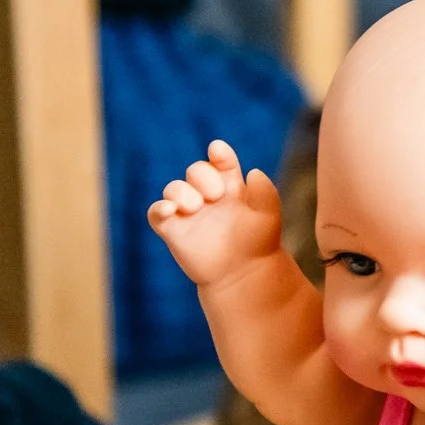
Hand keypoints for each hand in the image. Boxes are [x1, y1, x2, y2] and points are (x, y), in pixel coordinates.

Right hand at [148, 140, 284, 287]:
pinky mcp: (172, 229)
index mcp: (230, 185)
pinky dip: (159, 208)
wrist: (244, 273)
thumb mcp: (268, 216)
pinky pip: (156, 212)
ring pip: (173, 188)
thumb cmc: (258, 242)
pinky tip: (170, 209)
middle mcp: (207, 194)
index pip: (221, 161)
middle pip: (196, 170)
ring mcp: (188, 210)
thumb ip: (265, 192)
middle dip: (203, 175)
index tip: (219, 151)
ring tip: (196, 205)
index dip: (219, 153)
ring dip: (181, 191)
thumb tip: (253, 172)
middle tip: (217, 194)